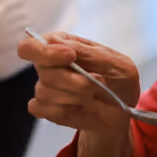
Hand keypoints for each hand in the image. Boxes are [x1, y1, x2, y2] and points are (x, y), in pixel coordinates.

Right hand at [19, 31, 141, 156]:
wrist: (123, 112)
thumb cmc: (119, 82)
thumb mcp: (115, 63)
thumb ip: (86, 52)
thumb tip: (57, 44)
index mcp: (62, 46)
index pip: (32, 45)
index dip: (45, 51)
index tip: (70, 56)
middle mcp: (50, 65)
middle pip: (43, 70)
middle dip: (73, 80)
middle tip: (97, 82)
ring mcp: (46, 88)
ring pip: (44, 92)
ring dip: (74, 96)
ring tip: (93, 95)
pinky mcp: (46, 109)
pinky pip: (41, 109)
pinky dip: (64, 110)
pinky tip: (80, 107)